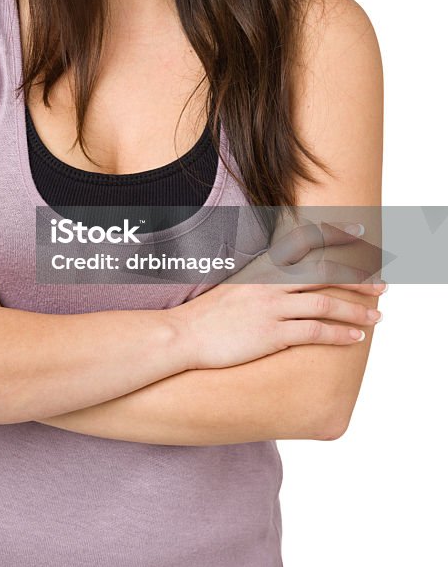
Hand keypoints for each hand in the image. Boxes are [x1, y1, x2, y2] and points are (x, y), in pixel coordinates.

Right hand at [174, 221, 385, 369]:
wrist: (183, 334)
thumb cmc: (208, 315)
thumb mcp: (236, 286)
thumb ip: (261, 280)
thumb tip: (283, 281)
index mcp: (263, 268)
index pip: (305, 245)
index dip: (335, 236)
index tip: (360, 230)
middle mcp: (270, 283)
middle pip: (324, 273)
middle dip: (358, 279)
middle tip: (383, 285)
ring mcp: (271, 307)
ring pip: (325, 303)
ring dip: (356, 310)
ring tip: (377, 316)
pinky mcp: (271, 333)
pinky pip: (314, 331)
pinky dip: (338, 333)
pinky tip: (355, 337)